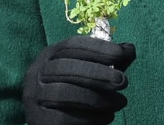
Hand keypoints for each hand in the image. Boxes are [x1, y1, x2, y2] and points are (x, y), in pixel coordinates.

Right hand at [22, 35, 136, 124]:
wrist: (57, 121)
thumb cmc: (79, 92)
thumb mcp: (94, 72)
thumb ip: (111, 61)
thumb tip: (130, 49)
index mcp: (50, 54)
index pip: (71, 45)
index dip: (98, 47)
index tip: (122, 54)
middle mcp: (36, 72)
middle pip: (65, 67)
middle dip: (98, 73)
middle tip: (124, 82)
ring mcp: (33, 96)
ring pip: (64, 92)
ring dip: (97, 98)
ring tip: (120, 102)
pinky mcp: (37, 119)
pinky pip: (62, 118)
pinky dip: (89, 118)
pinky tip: (107, 117)